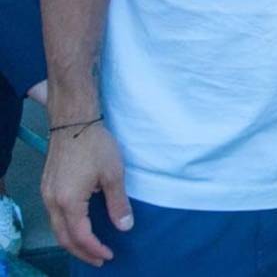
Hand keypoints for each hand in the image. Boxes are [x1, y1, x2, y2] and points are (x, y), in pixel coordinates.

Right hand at [41, 122, 132, 265]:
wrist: (73, 121)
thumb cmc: (95, 145)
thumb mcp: (113, 174)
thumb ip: (118, 203)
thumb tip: (125, 227)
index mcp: (68, 201)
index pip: (80, 236)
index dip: (94, 249)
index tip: (108, 255)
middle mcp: (52, 201)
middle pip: (63, 237)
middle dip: (81, 251)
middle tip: (99, 259)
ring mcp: (47, 194)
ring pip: (56, 228)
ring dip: (72, 241)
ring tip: (91, 247)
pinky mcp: (48, 186)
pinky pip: (55, 216)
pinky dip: (67, 227)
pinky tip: (79, 226)